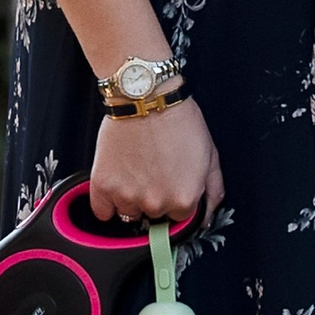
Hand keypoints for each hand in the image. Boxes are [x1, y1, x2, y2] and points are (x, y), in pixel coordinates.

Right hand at [88, 96, 222, 228]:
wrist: (146, 96)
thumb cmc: (178, 120)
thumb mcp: (210, 155)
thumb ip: (212, 191)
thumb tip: (207, 216)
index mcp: (183, 199)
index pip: (179, 217)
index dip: (176, 199)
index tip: (170, 184)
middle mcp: (155, 203)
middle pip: (153, 216)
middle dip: (155, 198)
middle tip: (153, 170)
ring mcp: (127, 196)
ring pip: (129, 214)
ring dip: (131, 199)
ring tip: (135, 170)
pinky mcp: (103, 186)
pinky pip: (102, 212)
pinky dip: (106, 203)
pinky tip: (116, 185)